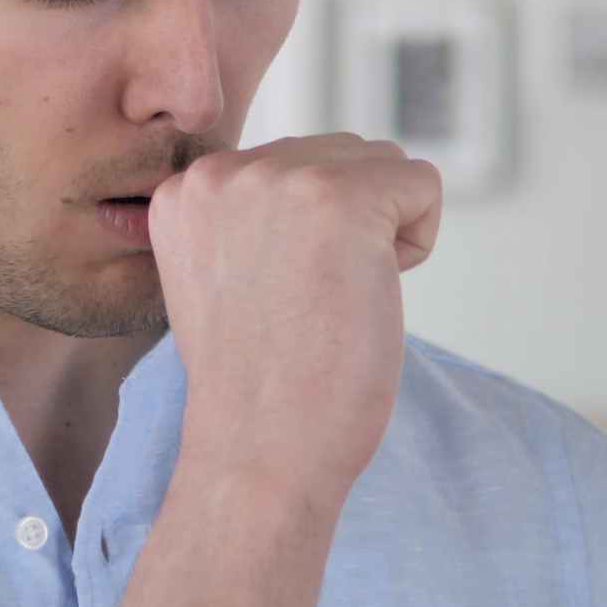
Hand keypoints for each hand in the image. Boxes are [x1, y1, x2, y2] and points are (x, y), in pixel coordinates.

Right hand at [147, 133, 441, 500]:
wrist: (258, 452)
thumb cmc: (257, 386)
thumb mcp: (222, 275)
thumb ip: (249, 217)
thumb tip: (316, 181)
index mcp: (184, 190)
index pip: (286, 165)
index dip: (305, 235)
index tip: (277, 298)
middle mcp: (221, 172)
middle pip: (337, 155)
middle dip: (349, 224)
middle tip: (313, 302)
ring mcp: (279, 179)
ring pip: (381, 163)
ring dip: (383, 229)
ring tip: (338, 296)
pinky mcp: (340, 198)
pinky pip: (422, 183)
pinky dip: (418, 239)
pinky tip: (372, 291)